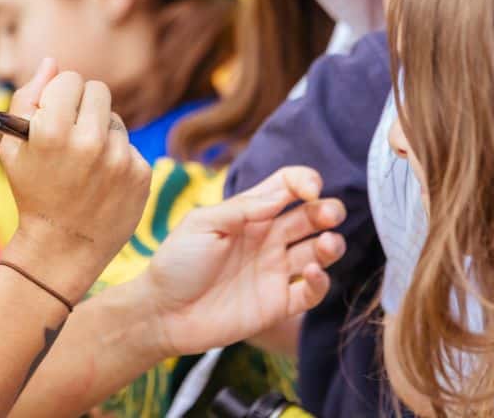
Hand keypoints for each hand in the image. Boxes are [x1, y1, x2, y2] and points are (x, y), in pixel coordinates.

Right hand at [0, 61, 151, 303]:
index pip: (70, 79)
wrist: (61, 249)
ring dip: (102, 132)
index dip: (60, 95)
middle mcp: (89, 141)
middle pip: (98, 90)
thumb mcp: (13, 148)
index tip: (56, 112)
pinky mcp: (141, 174)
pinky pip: (130, 147)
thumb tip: (51, 62)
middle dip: (84, 106)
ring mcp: (119, 159)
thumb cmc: (32, 192)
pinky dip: (118, 158)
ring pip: (116, 119)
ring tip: (86, 163)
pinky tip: (102, 181)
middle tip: (73, 131)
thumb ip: (26, 98)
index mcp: (52, 130)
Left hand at [140, 167, 346, 356]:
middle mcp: (267, 239)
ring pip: (319, 252)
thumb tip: (282, 194)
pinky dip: (322, 282)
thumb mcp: (202, 224)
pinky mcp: (278, 304)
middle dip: (327, 210)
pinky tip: (313, 273)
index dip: (304, 181)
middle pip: (310, 217)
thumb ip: (241, 208)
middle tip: (330, 213)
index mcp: (248, 214)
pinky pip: (311, 292)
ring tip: (327, 243)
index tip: (309, 188)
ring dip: (331, 245)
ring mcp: (274, 271)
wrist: (162, 313)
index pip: (287, 187)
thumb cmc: (177, 263)